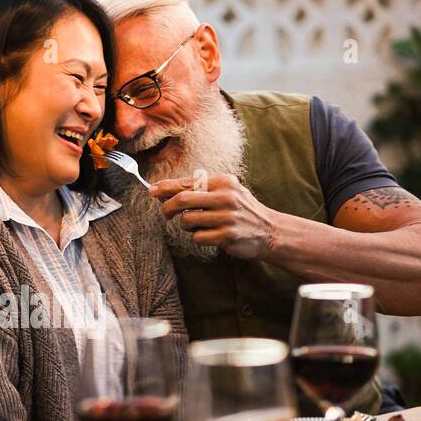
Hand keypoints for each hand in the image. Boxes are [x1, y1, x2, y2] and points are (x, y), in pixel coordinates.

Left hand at [149, 173, 273, 259]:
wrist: (269, 231)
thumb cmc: (242, 210)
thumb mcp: (228, 192)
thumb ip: (202, 189)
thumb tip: (166, 191)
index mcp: (224, 182)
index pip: (188, 182)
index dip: (166, 187)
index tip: (152, 191)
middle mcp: (226, 197)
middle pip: (183, 199)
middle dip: (168, 208)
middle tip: (166, 214)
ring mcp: (227, 217)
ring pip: (187, 221)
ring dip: (186, 226)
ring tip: (198, 226)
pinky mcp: (227, 236)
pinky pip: (197, 238)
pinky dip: (198, 238)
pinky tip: (210, 236)